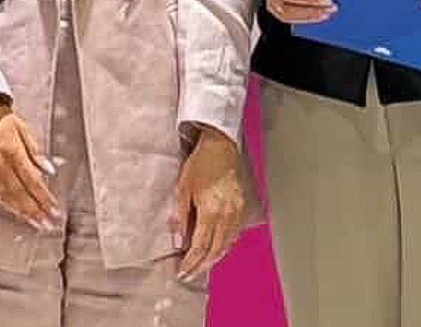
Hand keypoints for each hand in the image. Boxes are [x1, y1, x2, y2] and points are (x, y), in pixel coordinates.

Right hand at [0, 96, 60, 230]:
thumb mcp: (23, 128)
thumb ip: (36, 151)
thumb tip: (49, 169)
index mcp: (12, 151)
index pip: (32, 181)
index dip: (44, 198)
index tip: (54, 210)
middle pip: (20, 194)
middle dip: (36, 211)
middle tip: (48, 223)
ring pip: (7, 197)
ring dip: (23, 213)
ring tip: (36, 223)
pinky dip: (7, 206)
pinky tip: (16, 212)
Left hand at [172, 127, 245, 279]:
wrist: (221, 147)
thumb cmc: (200, 164)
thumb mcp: (183, 187)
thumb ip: (181, 214)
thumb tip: (177, 238)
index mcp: (211, 211)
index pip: (201, 245)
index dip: (191, 262)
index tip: (182, 272)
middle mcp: (228, 215)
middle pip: (216, 250)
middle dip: (202, 265)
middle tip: (190, 275)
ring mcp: (238, 212)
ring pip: (227, 244)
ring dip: (214, 258)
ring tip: (201, 266)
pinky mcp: (243, 208)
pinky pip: (234, 234)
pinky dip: (224, 245)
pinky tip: (216, 249)